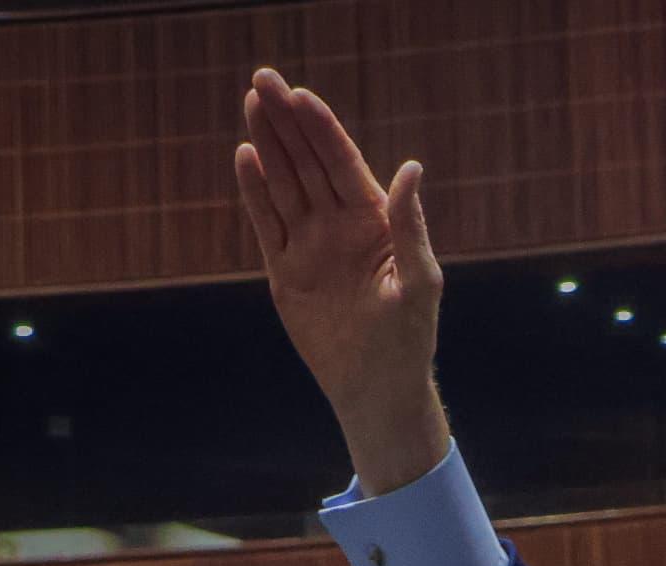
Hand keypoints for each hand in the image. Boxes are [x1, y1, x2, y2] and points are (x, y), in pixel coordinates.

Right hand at [235, 67, 449, 494]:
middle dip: (287, 122)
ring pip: (284, 184)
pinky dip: (255, 191)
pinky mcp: (286, 269)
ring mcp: (310, 244)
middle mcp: (340, 224)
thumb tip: (412, 168)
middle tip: (263, 79)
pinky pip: (267, 222)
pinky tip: (245, 156)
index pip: (343, 163)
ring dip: (269, 144)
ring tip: (252, 103)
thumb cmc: (409, 338)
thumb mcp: (419, 281)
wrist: (376, 387)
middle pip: (308, 162)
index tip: (300, 95)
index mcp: (375, 220)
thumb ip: (411, 224)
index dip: (321, 129)